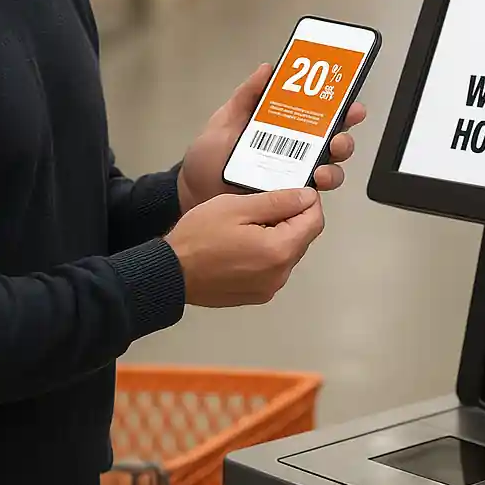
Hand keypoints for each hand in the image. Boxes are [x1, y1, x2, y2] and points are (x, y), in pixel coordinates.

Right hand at [165, 188, 324, 306]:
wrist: (170, 272)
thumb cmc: (197, 239)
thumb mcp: (237, 207)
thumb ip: (278, 201)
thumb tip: (306, 197)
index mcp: (279, 250)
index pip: (315, 220)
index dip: (306, 201)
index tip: (290, 191)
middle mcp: (280, 274)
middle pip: (303, 237)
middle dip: (289, 217)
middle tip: (258, 206)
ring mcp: (269, 287)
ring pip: (288, 251)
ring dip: (276, 235)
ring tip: (244, 226)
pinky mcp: (257, 293)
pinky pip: (273, 267)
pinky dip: (265, 252)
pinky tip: (240, 244)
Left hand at [177, 63, 366, 213]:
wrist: (193, 194)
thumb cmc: (208, 159)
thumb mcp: (225, 120)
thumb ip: (247, 96)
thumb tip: (267, 69)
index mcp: (285, 128)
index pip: (320, 115)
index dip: (341, 106)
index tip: (350, 101)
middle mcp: (297, 152)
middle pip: (334, 141)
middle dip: (344, 137)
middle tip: (339, 136)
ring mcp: (294, 177)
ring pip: (330, 169)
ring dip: (335, 165)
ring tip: (325, 164)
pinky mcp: (289, 200)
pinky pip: (312, 197)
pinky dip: (318, 190)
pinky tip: (312, 183)